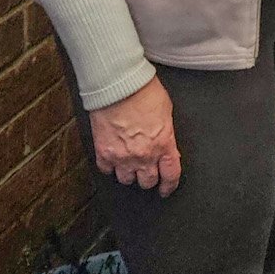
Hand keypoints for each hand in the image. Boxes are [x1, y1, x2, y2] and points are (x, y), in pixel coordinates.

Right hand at [88, 76, 181, 195]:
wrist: (118, 85)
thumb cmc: (143, 92)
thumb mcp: (166, 112)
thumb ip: (166, 134)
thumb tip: (166, 144)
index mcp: (163, 144)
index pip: (171, 175)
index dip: (169, 185)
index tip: (166, 188)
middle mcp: (143, 155)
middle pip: (147, 181)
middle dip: (149, 177)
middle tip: (147, 172)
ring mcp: (122, 156)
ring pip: (126, 180)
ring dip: (129, 173)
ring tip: (129, 164)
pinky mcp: (104, 152)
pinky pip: (106, 170)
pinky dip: (110, 166)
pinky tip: (113, 158)